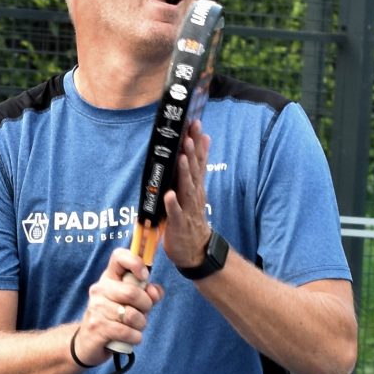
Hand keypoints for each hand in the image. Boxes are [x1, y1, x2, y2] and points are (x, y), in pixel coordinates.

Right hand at [75, 243, 160, 365]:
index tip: (144, 277)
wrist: (88, 342)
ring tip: (134, 327)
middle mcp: (100, 289)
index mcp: (109, 278)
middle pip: (132, 292)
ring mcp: (96, 308)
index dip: (136, 263)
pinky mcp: (96, 327)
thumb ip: (148, 294)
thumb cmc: (114, 319)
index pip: (119, 257)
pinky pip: (126, 332)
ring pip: (131, 315)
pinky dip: (135, 337)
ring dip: (141, 325)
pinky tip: (131, 338)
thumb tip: (155, 291)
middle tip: (143, 313)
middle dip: (146, 306)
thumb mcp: (133, 303)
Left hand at [161, 117, 211, 271]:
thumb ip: (199, 165)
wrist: (196, 249)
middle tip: (188, 135)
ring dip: (183, 172)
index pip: (198, 160)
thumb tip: (204, 139)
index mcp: (196, 185)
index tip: (196, 123)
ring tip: (180, 157)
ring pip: (186, 188)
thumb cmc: (192, 217)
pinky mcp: (179, 224)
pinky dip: (172, 204)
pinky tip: (169, 195)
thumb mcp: (196, 188)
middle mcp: (193, 194)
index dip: (197, 142)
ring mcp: (187, 209)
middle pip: (193, 170)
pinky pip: (175, 213)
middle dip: (191, 152)